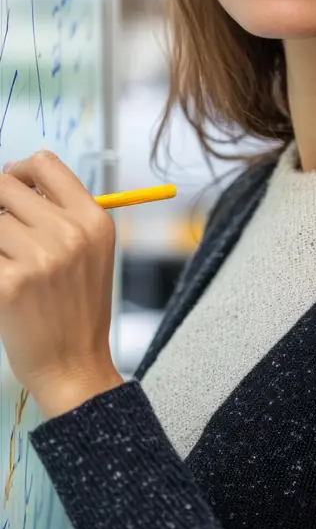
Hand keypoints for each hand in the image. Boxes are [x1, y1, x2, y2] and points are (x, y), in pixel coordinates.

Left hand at [0, 149, 122, 418]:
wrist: (73, 366)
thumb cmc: (76, 308)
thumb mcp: (90, 252)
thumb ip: (61, 212)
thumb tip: (11, 176)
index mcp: (93, 220)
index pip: (44, 163)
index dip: (20, 171)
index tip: (13, 190)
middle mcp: (69, 234)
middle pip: (5, 186)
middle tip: (7, 239)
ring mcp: (38, 258)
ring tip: (10, 265)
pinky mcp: (8, 285)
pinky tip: (5, 286)